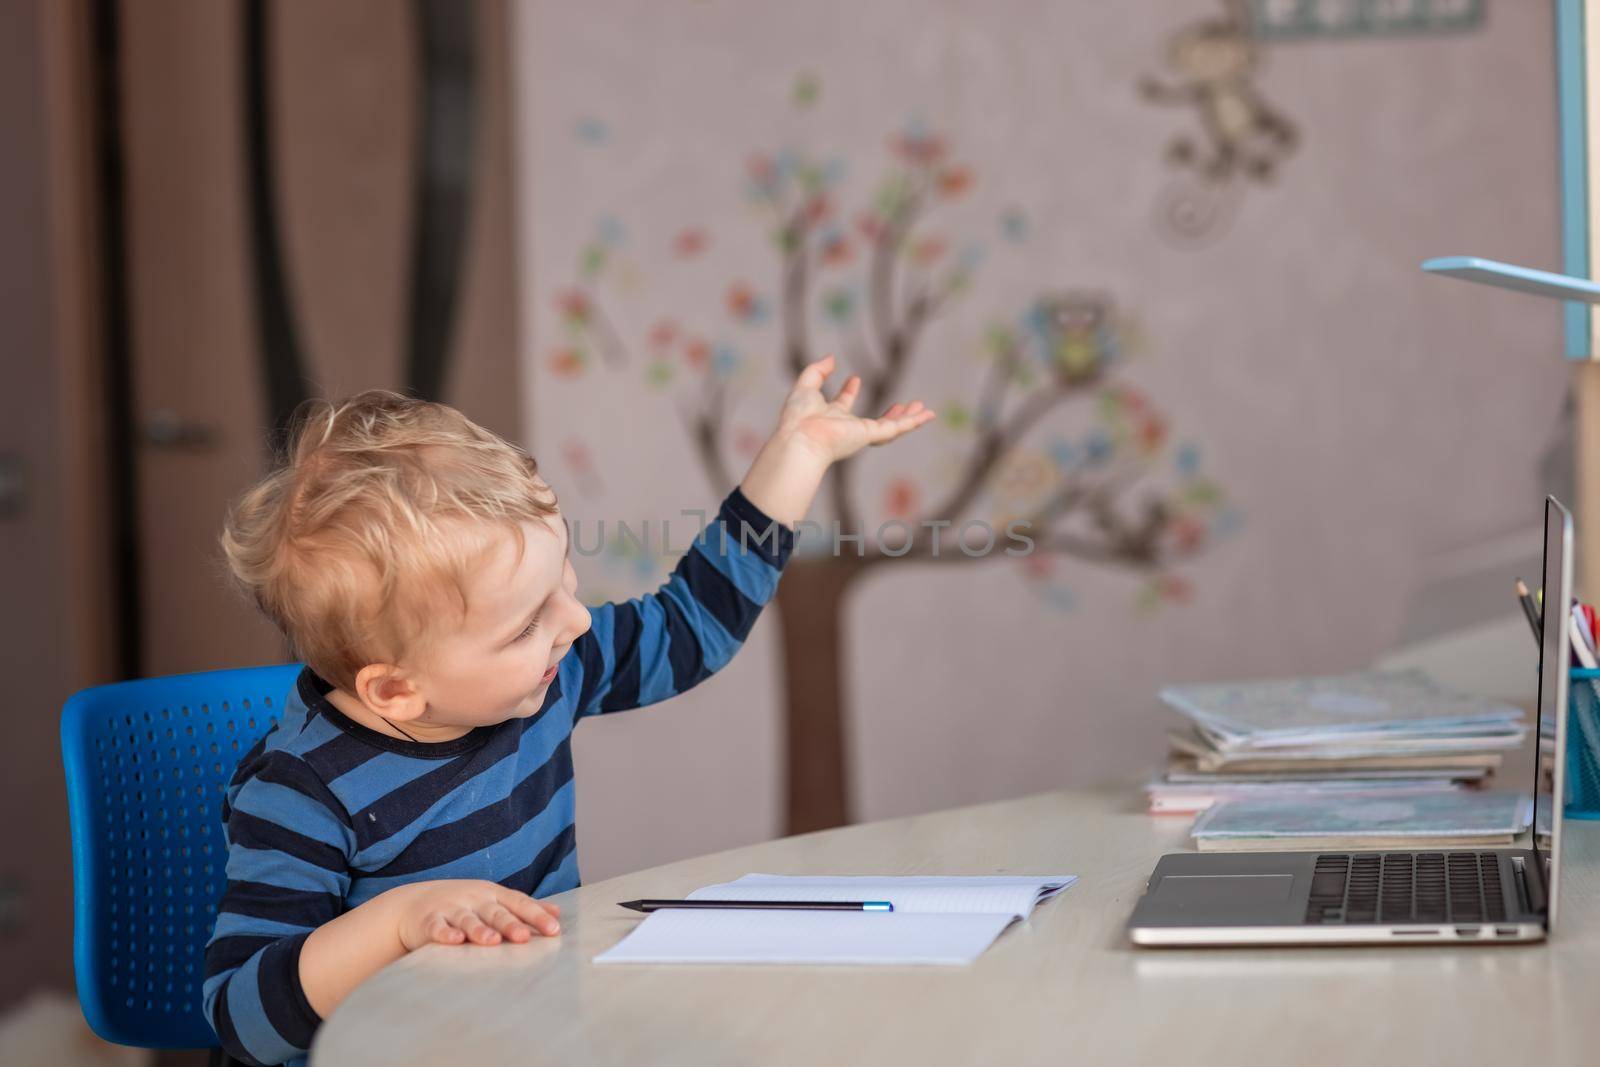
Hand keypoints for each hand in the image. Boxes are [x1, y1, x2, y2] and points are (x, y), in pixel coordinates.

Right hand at [392, 879, 561, 950]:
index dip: (536, 915)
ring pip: (467, 919)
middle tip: (524, 937)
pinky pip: (437, 928)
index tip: (553, 930)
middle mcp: (474, 898)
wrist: (413, 903)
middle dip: (510, 924)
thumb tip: (557, 913)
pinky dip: (445, 933)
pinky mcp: (428, 921)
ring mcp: (451, 908)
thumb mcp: (493, 900)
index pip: (518, 903)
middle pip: (495, 912)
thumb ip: (523, 907)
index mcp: (493, 894)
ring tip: (492, 941)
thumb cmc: (463, 903)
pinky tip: (454, 940)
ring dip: (479, 930)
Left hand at [777, 354, 935, 464]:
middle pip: (873, 421)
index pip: (843, 404)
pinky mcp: (870, 436)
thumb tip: (831, 358)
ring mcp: (861, 434)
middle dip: (889, 414)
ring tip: (923, 409)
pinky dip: (913, 422)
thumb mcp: (806, 385)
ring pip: (890, 427)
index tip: (854, 379)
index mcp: (829, 416)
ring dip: (907, 419)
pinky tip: (927, 414)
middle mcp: (847, 428)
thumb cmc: (798, 418)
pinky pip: (896, 428)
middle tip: (903, 404)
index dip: (848, 392)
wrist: (800, 439)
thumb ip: (817, 371)